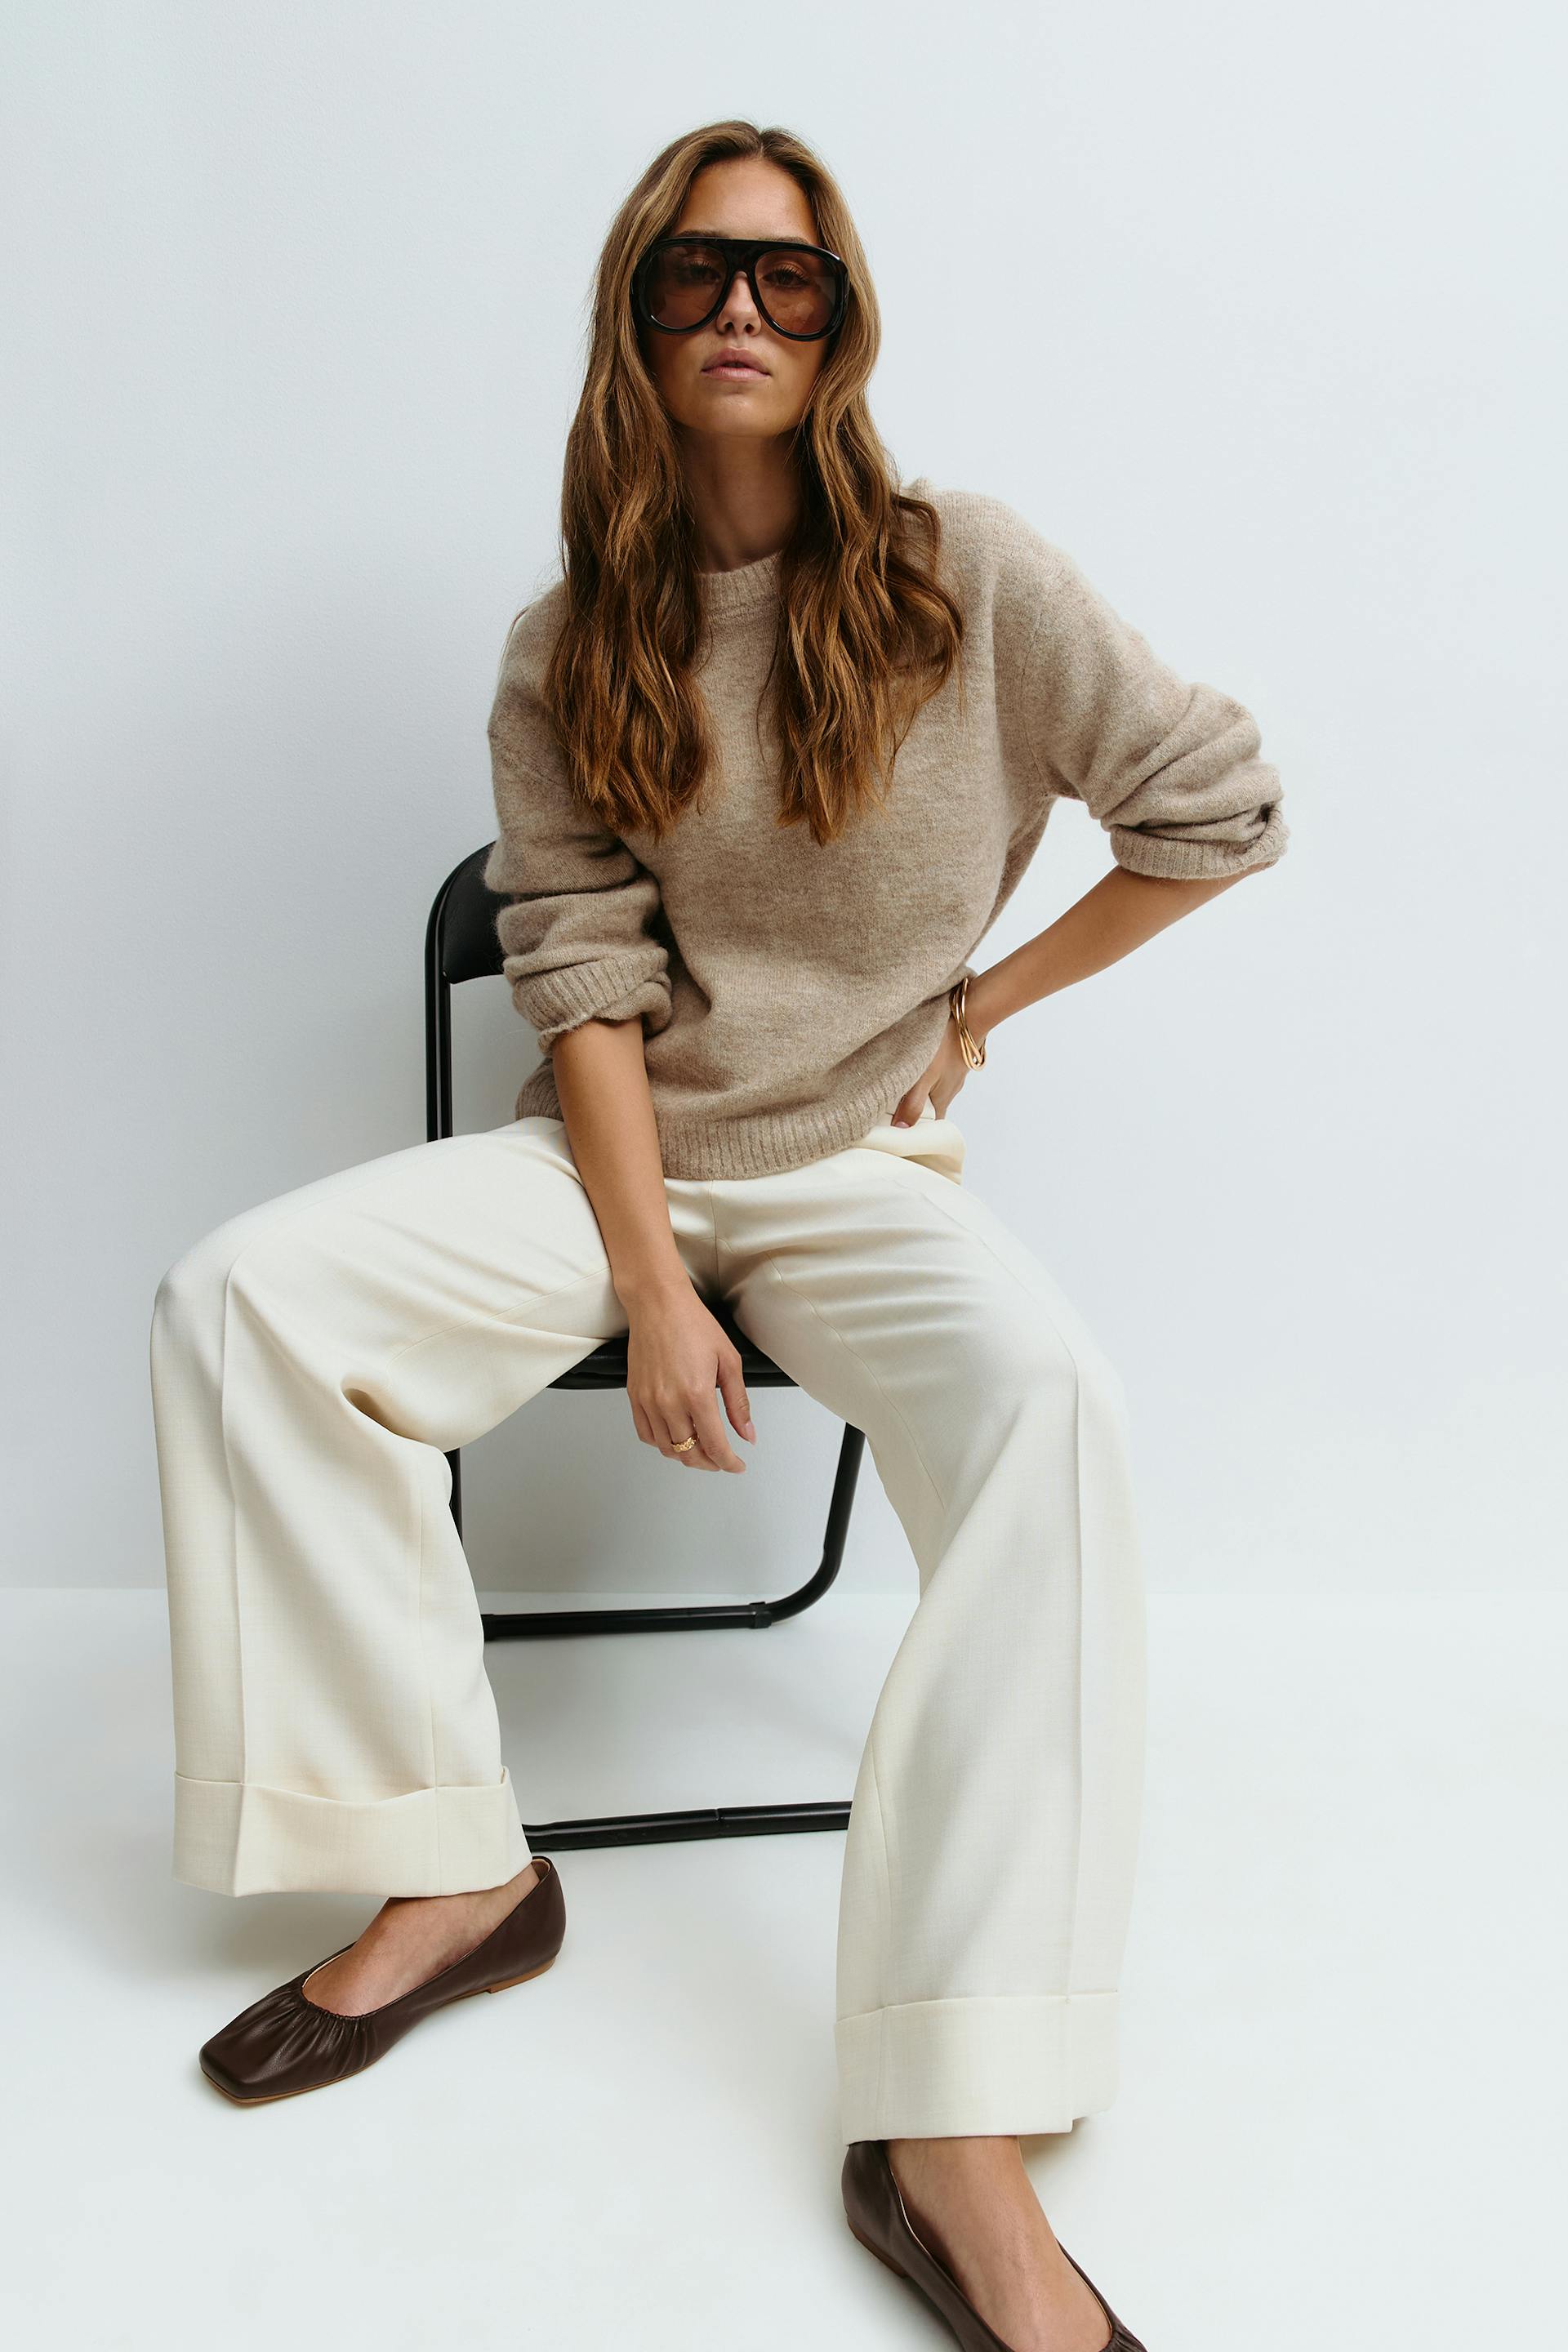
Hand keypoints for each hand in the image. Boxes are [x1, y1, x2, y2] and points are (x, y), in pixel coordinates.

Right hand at [624, 1282, 755, 1470]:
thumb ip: (738, 1403)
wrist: (658, 1305)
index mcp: (697, 1395)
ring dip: (686, 1456)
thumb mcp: (729, 1361)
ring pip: (667, 1448)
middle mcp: (669, 1403)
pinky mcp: (634, 1396)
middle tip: (721, 1460)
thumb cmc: (693, 1324)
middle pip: (689, 1454)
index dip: (729, 1463)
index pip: (715, 1445)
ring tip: (701, 1449)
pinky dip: (662, 1443)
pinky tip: (675, 1436)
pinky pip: (646, 1434)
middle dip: (709, 1463)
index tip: (737, 1465)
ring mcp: (648, 1401)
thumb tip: (747, 1434)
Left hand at [890, 1012, 976, 1126]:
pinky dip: (923, 1074)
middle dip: (913, 1109)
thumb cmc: (946, 1045)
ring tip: (896, 1085)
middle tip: (890, 1108)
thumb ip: (913, 1102)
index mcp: (942, 1099)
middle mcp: (949, 1089)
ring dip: (916, 1090)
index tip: (900, 1131)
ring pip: (931, 1088)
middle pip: (929, 1107)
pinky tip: (912, 1064)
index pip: (931, 1125)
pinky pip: (935, 1072)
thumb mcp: (924, 1077)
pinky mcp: (950, 1058)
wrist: (968, 1016)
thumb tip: (902, 1128)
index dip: (917, 1130)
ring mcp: (951, 1073)